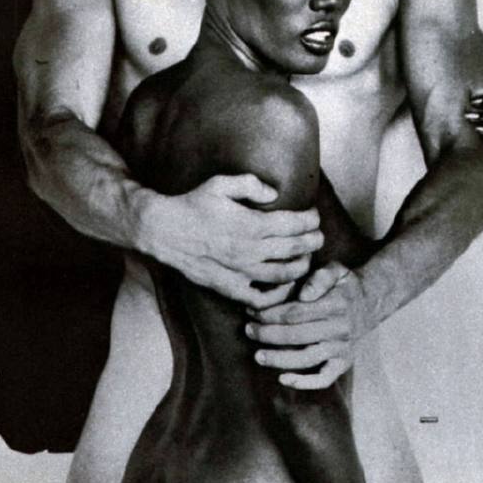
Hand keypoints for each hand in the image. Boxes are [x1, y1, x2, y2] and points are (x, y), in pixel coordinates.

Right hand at [143, 174, 321, 309]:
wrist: (165, 231)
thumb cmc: (193, 205)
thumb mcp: (221, 184)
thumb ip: (251, 185)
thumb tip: (274, 194)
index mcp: (252, 224)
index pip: (295, 224)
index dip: (310, 220)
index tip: (313, 216)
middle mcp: (251, 250)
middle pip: (296, 249)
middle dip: (313, 241)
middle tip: (317, 236)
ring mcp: (242, 271)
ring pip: (285, 274)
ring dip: (302, 265)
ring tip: (305, 257)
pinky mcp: (230, 286)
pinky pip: (261, 298)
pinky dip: (277, 294)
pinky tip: (283, 285)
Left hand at [245, 260, 369, 388]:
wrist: (371, 302)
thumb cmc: (344, 285)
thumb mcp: (336, 270)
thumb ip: (320, 277)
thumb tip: (304, 294)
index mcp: (336, 304)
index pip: (296, 313)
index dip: (271, 314)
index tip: (252, 312)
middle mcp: (340, 328)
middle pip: (297, 336)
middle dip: (268, 334)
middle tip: (248, 331)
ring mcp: (342, 348)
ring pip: (307, 359)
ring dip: (279, 359)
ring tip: (258, 356)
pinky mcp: (343, 363)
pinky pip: (324, 378)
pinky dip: (304, 382)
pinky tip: (283, 379)